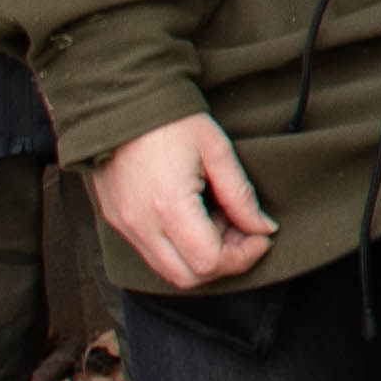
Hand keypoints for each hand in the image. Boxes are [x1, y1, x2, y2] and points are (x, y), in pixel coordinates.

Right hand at [92, 114, 276, 291]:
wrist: (120, 103)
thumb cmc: (171, 121)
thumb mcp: (216, 149)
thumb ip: (241, 194)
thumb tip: (263, 227)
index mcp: (169, 205)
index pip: (209, 261)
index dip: (243, 256)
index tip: (261, 236)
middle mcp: (141, 224)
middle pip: (189, 277)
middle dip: (224, 262)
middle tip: (244, 232)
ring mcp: (125, 226)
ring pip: (168, 271)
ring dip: (201, 258)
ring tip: (220, 222)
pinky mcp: (117, 222)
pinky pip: (152, 254)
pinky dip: (179, 250)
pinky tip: (196, 219)